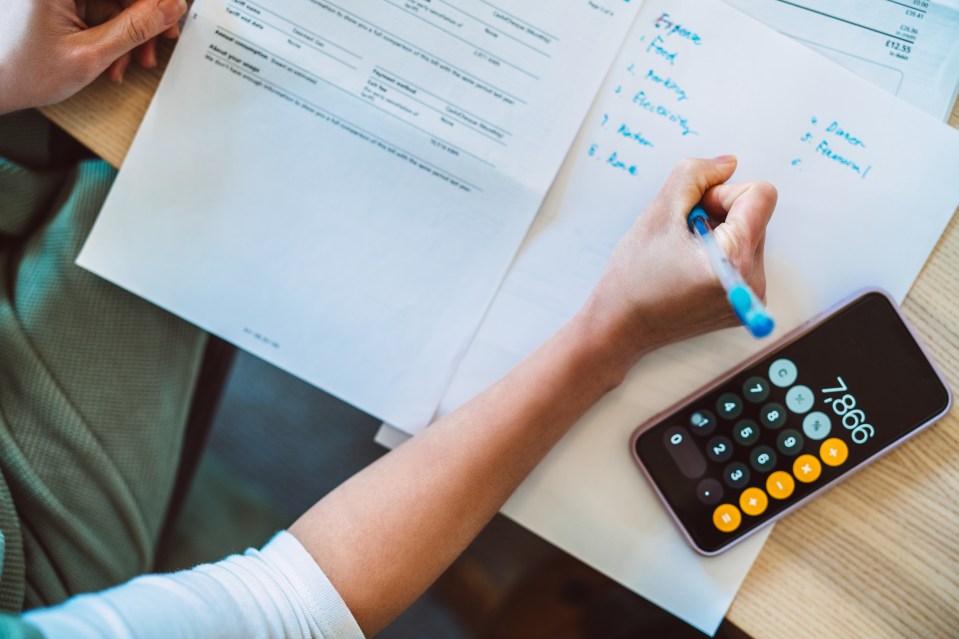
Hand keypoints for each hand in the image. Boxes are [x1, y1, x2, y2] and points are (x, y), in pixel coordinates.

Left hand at [0, 0, 186, 114]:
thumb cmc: (22, 72)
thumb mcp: (89, 55)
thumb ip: (134, 29)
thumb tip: (170, 7)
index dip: (154, 2)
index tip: (173, 15)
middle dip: (142, 22)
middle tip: (156, 46)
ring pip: (114, 5)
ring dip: (127, 35)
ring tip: (127, 64)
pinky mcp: (59, 3)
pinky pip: (100, 12)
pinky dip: (111, 36)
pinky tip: (112, 59)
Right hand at [585, 155, 775, 366]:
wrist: (620, 326)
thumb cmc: (633, 277)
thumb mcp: (658, 212)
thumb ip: (694, 175)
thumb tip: (727, 164)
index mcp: (736, 259)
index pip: (761, 195)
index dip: (723, 194)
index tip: (694, 213)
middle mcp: (753, 283)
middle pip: (755, 216)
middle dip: (719, 216)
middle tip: (682, 236)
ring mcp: (751, 297)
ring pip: (748, 236)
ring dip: (717, 234)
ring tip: (682, 255)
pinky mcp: (744, 305)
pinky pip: (742, 259)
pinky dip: (718, 255)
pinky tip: (689, 270)